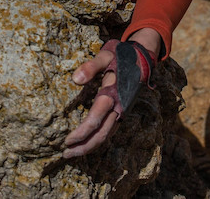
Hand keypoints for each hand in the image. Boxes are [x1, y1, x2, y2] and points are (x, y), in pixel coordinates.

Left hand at [63, 31, 160, 158]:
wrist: (144, 57)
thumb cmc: (121, 55)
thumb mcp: (105, 56)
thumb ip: (91, 67)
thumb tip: (75, 80)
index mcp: (112, 95)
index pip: (95, 120)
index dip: (80, 133)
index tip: (65, 140)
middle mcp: (119, 107)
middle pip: (101, 135)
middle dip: (83, 147)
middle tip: (65, 154)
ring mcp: (122, 111)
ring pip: (106, 135)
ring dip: (90, 146)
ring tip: (72, 153)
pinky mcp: (122, 111)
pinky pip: (110, 130)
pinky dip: (98, 140)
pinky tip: (87, 142)